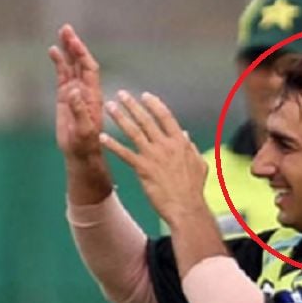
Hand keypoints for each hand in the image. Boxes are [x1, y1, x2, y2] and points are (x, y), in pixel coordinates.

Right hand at [49, 23, 103, 159]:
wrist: (81, 153)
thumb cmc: (86, 145)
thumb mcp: (84, 130)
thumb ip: (79, 111)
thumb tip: (74, 91)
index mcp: (93, 96)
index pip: (90, 69)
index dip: (83, 54)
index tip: (74, 42)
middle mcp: (86, 90)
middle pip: (81, 62)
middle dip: (75, 45)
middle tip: (66, 29)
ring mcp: (75, 92)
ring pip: (72, 66)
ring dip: (68, 50)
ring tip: (62, 33)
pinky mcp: (65, 97)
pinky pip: (63, 76)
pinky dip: (59, 63)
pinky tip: (54, 51)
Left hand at [101, 90, 207, 224]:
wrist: (186, 208)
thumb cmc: (194, 189)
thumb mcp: (199, 164)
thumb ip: (191, 148)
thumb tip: (186, 136)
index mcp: (180, 142)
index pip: (165, 116)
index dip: (154, 104)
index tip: (144, 96)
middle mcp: (165, 145)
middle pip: (146, 119)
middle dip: (132, 105)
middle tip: (121, 94)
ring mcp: (153, 156)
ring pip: (133, 131)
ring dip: (120, 118)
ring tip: (109, 107)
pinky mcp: (143, 169)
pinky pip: (125, 154)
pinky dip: (113, 145)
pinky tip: (102, 137)